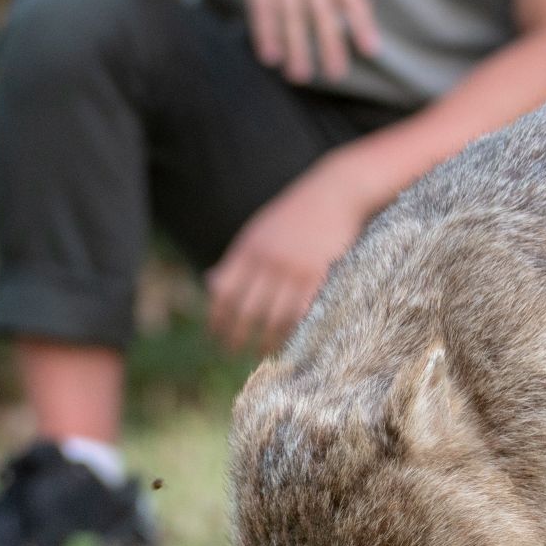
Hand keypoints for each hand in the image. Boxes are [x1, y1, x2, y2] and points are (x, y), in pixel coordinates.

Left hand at [205, 162, 379, 350]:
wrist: (335, 192)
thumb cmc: (295, 215)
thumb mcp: (257, 231)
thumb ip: (236, 259)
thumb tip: (210, 284)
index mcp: (248, 248)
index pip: (223, 291)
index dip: (216, 317)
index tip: (214, 335)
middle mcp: (268, 260)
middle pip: (244, 309)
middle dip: (235, 336)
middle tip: (231, 352)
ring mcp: (294, 269)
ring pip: (272, 317)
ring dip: (263, 341)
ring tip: (259, 353)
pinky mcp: (319, 276)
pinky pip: (301, 313)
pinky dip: (291, 332)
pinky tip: (287, 343)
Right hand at [211, 0, 380, 83]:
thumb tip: (357, 12)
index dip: (363, 24)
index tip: (372, 50)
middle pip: (323, 11)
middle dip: (331, 45)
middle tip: (335, 75)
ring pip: (292, 16)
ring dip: (296, 48)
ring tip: (300, 76)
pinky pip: (263, 9)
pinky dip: (266, 34)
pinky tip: (270, 57)